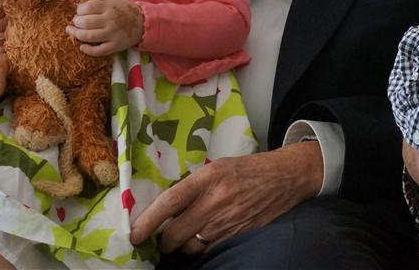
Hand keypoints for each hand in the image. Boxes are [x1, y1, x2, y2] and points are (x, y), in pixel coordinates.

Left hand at [67, 0, 143, 55]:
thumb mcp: (113, 2)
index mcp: (109, 7)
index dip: (79, 10)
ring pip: (89, 36)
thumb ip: (98, 4)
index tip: (80, 12)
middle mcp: (111, 20)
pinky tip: (82, 47)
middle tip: (76, 22)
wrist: (143, 23)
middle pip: (85, 22)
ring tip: (74, 32)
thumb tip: (78, 8)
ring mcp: (113, 34)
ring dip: (77, 35)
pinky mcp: (115, 46)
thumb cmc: (124, 11)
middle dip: (76, 22)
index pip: (87, 7)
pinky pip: (98, 51)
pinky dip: (88, 50)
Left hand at [130, 142, 322, 255]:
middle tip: (165, 236)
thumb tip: (165, 207)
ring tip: (191, 234)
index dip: (146, 222)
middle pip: (174, 235)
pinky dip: (203, 248)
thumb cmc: (247, 170)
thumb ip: (192, 185)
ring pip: (190, 247)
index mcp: (206, 179)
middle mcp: (213, 202)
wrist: (283, 177)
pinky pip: (209, 251)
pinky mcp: (237, 236)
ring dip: (185, 244)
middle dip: (165, 241)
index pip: (168, 203)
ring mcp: (226, 222)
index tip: (134, 235)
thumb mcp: (216, 167)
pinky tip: (208, 237)